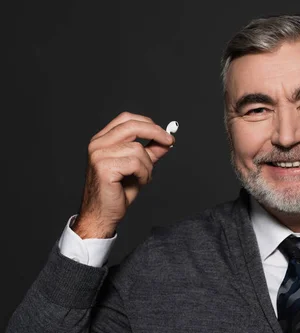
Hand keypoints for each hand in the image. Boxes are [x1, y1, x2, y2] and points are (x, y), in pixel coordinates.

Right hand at [72, 112, 174, 238]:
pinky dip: (144, 174)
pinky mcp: (104, 168)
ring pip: (138, 149)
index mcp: (102, 140)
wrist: (103, 214)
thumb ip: (150, 152)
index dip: (148, 123)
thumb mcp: (138, 167)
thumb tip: (166, 141)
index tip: (164, 133)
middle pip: (132, 126)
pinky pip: (136, 163)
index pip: (126, 119)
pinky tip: (139, 182)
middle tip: (169, 141)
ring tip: (144, 177)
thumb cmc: (117, 191)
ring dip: (148, 166)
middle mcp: (97, 144)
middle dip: (155, 132)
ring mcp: (99, 155)